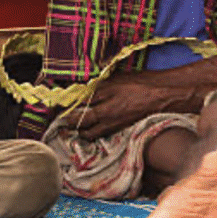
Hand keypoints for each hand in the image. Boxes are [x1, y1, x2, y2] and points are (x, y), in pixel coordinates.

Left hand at [67, 81, 184, 139]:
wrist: (160, 96)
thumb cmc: (137, 87)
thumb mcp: (113, 83)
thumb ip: (95, 90)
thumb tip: (78, 93)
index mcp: (102, 112)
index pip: (77, 118)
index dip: (66, 116)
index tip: (56, 114)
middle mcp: (106, 123)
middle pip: (83, 131)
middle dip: (73, 127)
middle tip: (66, 120)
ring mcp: (114, 126)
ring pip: (93, 134)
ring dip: (84, 130)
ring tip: (79, 123)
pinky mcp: (122, 126)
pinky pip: (104, 132)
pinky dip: (96, 130)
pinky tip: (96, 122)